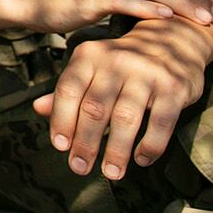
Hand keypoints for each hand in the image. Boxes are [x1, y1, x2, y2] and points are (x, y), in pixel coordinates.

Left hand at [34, 16, 212, 179]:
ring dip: (116, 150)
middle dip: (85, 142)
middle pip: (94, 108)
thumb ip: (68, 89)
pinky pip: (161, 122)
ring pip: (126, 118)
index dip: (61, 120)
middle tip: (79, 168)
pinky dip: (150, 145)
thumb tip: (38, 109)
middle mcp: (115, 61)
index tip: (60, 147)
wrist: (173, 40)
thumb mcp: (92, 68)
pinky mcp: (174, 87)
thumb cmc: (123, 63)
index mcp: (89, 55)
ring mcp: (146, 73)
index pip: (68, 90)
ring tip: (110, 173)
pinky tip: (141, 160)